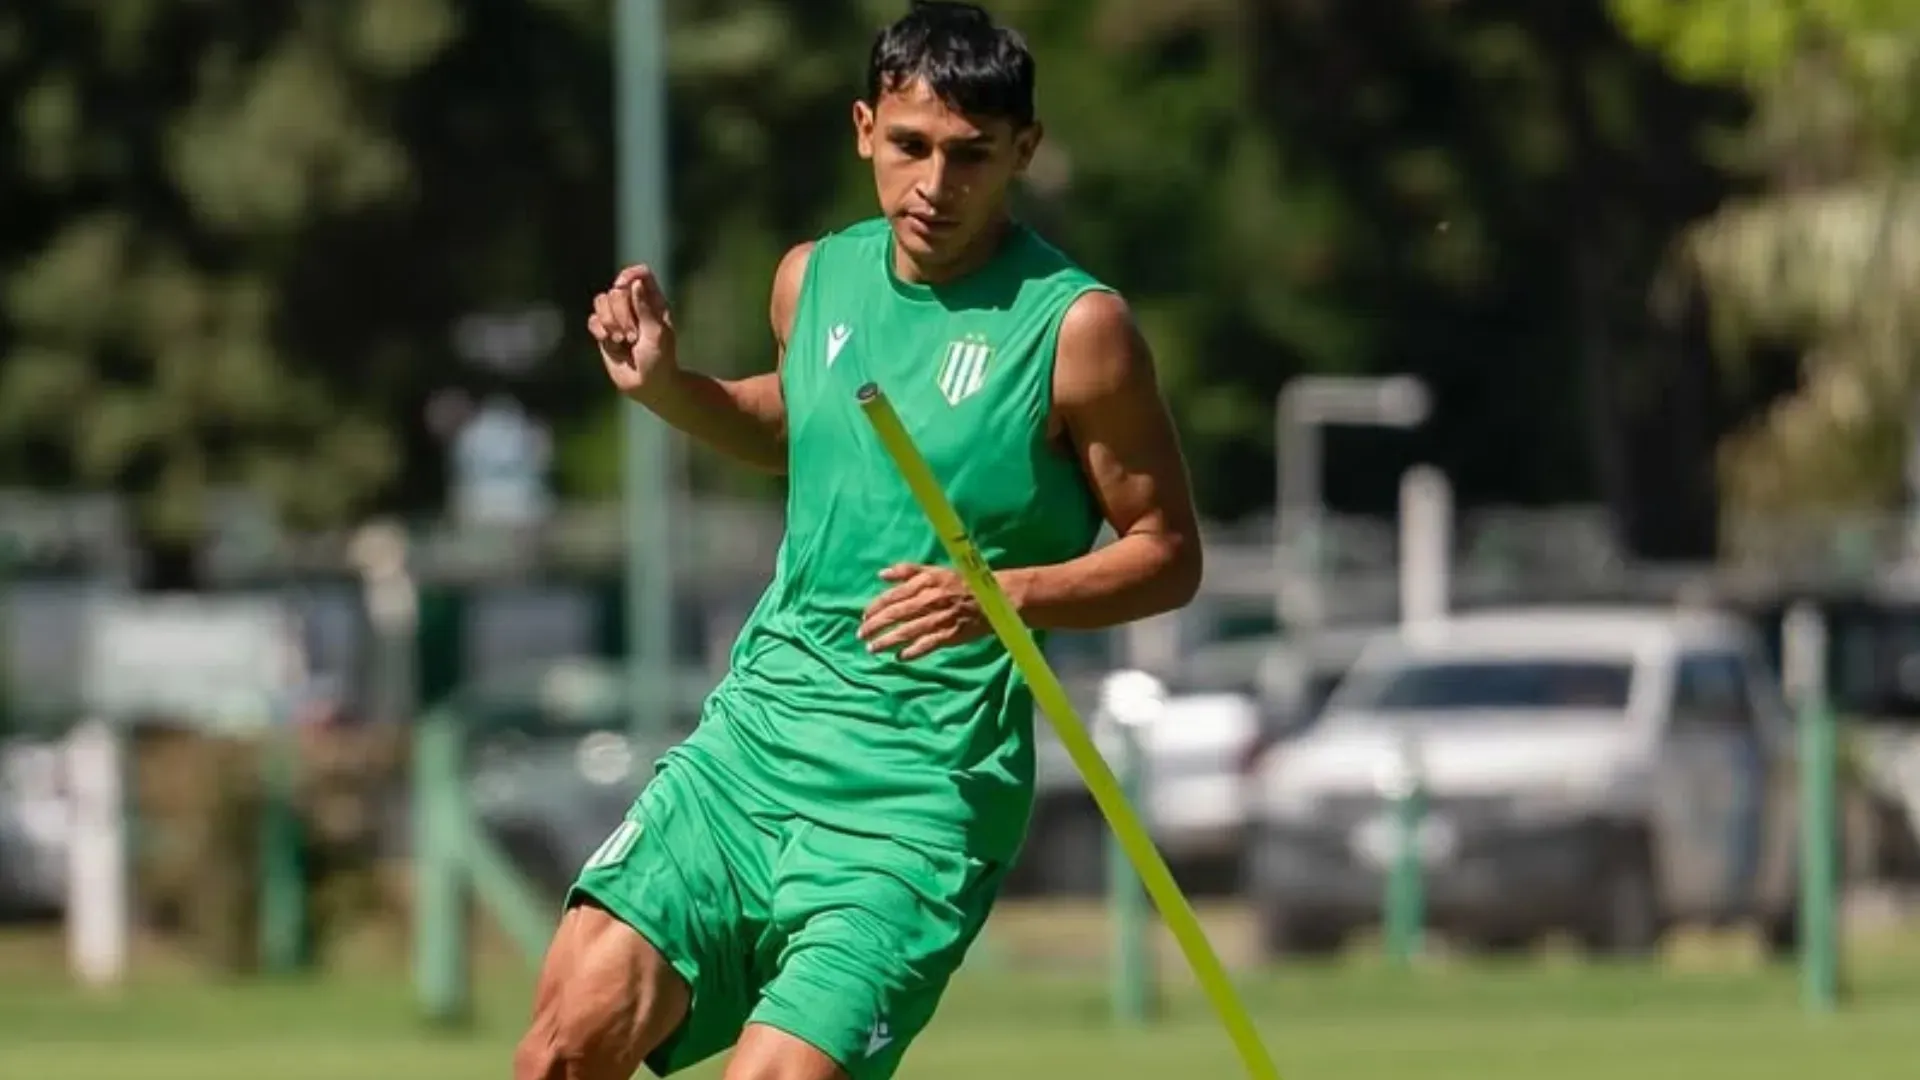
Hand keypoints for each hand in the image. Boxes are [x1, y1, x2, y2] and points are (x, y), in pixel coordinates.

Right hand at [589, 264, 677, 398]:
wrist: (649, 386)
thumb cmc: (660, 361)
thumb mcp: (657, 333)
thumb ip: (645, 308)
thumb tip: (635, 283)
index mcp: (653, 303)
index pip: (640, 274)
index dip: (629, 275)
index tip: (624, 287)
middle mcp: (635, 307)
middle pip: (616, 290)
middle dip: (621, 313)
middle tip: (633, 336)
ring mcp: (618, 319)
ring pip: (601, 301)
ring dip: (609, 321)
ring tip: (622, 340)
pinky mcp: (605, 333)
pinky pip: (593, 320)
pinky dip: (599, 330)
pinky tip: (609, 342)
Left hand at [858, 563, 995, 659]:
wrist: (995, 598)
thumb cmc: (962, 583)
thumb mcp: (935, 571)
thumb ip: (907, 571)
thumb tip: (880, 574)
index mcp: (925, 583)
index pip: (893, 596)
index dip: (875, 607)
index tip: (863, 617)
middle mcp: (930, 600)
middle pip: (896, 614)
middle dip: (875, 626)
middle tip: (861, 635)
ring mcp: (940, 618)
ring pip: (907, 632)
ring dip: (887, 641)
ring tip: (873, 648)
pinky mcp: (950, 634)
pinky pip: (927, 645)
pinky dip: (913, 652)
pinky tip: (900, 657)